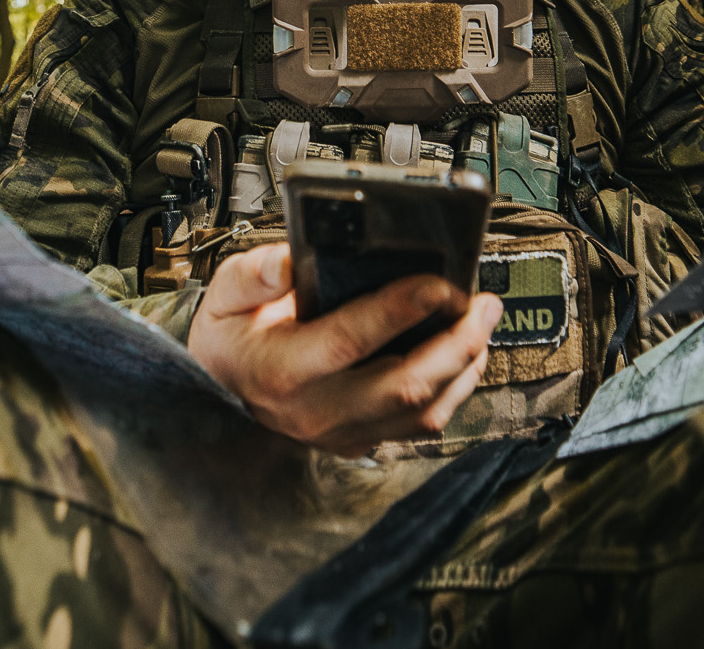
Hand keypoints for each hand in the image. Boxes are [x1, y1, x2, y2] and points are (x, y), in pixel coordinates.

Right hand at [187, 242, 502, 456]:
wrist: (221, 389)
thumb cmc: (231, 338)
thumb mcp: (225, 294)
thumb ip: (256, 273)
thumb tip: (293, 260)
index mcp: (281, 370)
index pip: (349, 341)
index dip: (398, 311)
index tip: (437, 282)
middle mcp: (315, 411)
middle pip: (404, 386)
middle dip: (456, 342)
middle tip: (482, 303)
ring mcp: (341, 434)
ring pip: (422, 413)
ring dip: (463, 367)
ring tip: (482, 324)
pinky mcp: (360, 442)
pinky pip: (420, 427)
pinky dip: (452, 391)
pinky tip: (464, 357)